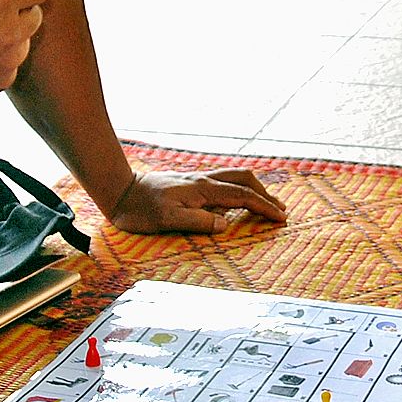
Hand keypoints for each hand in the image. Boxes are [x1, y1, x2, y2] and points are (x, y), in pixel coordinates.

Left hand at [109, 168, 287, 234]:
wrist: (120, 191)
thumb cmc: (140, 209)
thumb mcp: (167, 220)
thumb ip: (198, 222)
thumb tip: (225, 224)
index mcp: (203, 189)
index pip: (242, 196)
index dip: (264, 206)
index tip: (281, 218)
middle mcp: (203, 180)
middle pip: (244, 179)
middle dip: (265, 193)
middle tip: (280, 210)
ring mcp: (197, 180)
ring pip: (234, 178)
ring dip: (253, 189)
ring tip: (266, 204)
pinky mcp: (190, 184)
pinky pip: (222, 184)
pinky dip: (238, 190)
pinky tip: (236, 202)